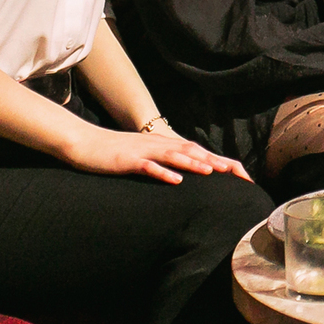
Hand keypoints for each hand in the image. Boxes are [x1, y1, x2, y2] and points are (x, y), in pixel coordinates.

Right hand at [65, 127, 252, 185]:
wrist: (84, 143)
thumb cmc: (114, 153)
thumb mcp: (143, 157)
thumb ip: (162, 161)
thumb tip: (183, 173)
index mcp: (164, 145)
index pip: (197, 152)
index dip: (219, 161)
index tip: (239, 174)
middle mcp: (158, 145)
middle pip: (192, 151)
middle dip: (215, 162)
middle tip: (237, 174)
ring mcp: (144, 151)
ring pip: (173, 156)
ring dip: (193, 164)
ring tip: (211, 172)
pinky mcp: (128, 160)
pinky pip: (148, 166)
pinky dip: (163, 172)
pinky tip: (175, 180)